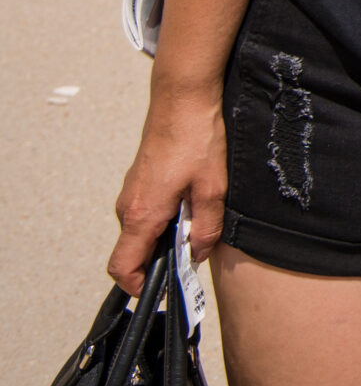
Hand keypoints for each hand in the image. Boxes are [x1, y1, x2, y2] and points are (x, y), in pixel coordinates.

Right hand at [109, 87, 227, 294]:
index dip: (138, 285)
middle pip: (134, 251)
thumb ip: (206, 228)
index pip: (122, 267)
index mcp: (142, 214)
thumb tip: (196, 255)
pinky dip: (165, 218)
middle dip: (160, 259)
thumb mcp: (213, 187)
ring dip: (165, 236)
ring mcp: (131, 193)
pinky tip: (192, 202)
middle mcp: (128, 207)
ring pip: (142, 231)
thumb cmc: (197, 138)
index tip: (163, 288)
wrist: (183, 98)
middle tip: (193, 251)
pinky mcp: (139, 182)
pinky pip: (146, 212)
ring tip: (197, 221)